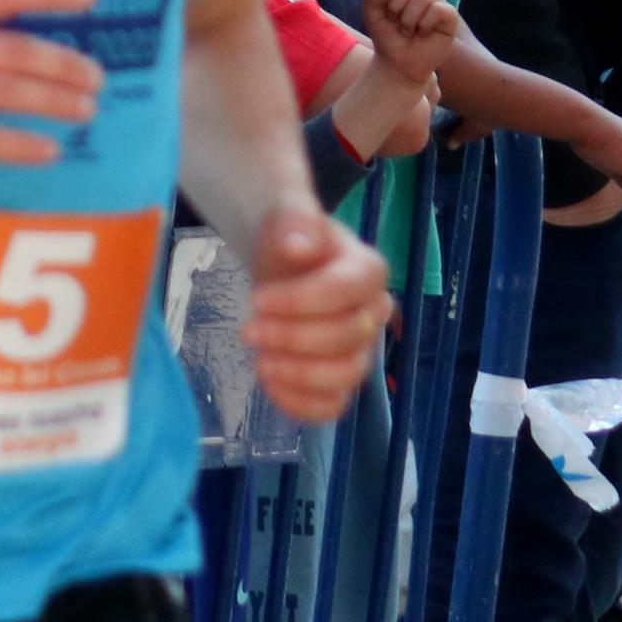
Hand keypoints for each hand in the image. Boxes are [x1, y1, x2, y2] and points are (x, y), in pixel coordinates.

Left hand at [243, 203, 390, 424]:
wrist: (284, 262)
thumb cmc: (291, 239)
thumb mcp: (289, 216)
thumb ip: (297, 222)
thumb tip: (297, 243)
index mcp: (368, 270)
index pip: (345, 291)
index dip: (301, 300)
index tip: (257, 299)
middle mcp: (373, 313)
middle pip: (348, 337)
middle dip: (293, 338)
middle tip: (248, 330)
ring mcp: (360, 349)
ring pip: (346, 376)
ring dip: (299, 374)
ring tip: (260, 361)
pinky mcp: (338, 379)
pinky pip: (333, 405)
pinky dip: (302, 404)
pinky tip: (269, 384)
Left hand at [359, 0, 459, 85]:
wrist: (398, 64)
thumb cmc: (387, 37)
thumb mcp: (372, 15)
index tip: (384, 10)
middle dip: (396, 7)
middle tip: (397, 22)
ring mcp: (437, 1)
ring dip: (409, 19)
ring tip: (409, 31)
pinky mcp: (450, 16)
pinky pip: (439, 9)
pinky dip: (425, 23)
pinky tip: (424, 32)